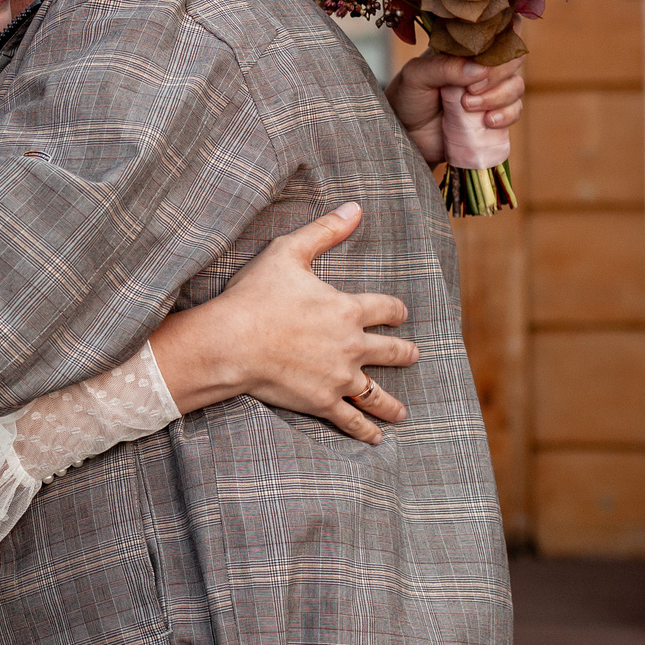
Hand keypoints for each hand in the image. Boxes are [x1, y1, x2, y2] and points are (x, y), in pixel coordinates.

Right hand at [146, 202, 417, 442]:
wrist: (231, 343)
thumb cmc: (255, 296)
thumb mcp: (288, 253)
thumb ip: (325, 231)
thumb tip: (356, 207)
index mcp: (348, 309)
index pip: (386, 308)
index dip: (396, 310)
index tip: (401, 313)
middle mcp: (352, 345)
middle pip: (391, 351)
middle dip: (405, 352)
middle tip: (413, 355)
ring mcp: (339, 377)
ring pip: (377, 392)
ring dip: (391, 402)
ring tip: (401, 411)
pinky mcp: (322, 401)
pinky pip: (351, 419)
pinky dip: (365, 430)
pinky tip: (375, 437)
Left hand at [387, 53, 523, 166]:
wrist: (405, 134)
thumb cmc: (407, 98)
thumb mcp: (417, 76)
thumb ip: (444, 68)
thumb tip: (480, 69)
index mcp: (464, 48)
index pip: (496, 33)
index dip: (497, 46)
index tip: (479, 65)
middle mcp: (481, 66)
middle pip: (513, 58)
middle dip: (497, 75)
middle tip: (470, 90)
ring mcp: (490, 90)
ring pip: (516, 85)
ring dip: (499, 97)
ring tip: (468, 106)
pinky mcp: (493, 114)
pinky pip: (514, 111)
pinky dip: (506, 115)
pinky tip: (487, 121)